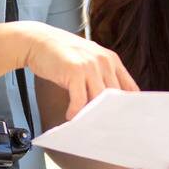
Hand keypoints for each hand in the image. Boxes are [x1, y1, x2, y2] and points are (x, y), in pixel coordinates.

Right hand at [19, 22, 138, 118]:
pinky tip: (70, 115)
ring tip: (85, 123)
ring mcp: (90, 66)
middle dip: (110, 114)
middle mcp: (104, 61)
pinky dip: (75, 112)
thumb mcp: (88, 60)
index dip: (129, 106)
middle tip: (103, 128)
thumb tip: (108, 104)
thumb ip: (101, 76)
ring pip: (99, 100)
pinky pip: (79, 100)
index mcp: (111, 59)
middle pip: (116, 97)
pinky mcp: (74, 71)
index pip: (130, 87)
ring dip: (92, 115)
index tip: (124, 119)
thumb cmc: (62, 53)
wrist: (38, 40)